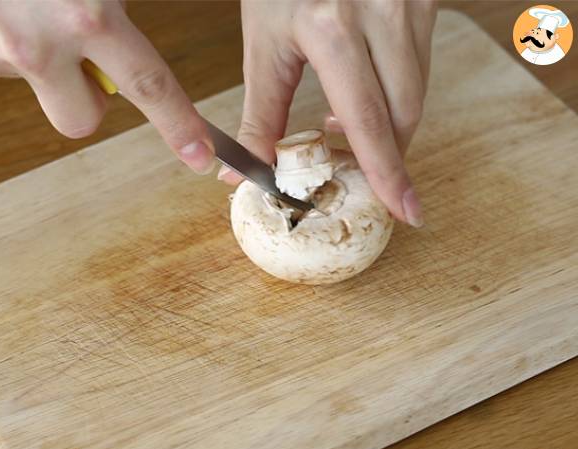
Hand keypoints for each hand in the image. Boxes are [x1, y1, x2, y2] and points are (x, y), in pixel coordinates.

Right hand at [0, 0, 214, 173]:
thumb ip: (115, 6)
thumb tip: (122, 28)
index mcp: (88, 16)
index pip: (149, 86)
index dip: (178, 125)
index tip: (199, 156)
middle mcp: (38, 43)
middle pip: (80, 123)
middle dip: (89, 101)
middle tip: (86, 57)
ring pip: (35, 88)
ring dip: (43, 63)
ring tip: (34, 8)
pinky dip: (7, 42)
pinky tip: (8, 7)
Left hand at [223, 0, 436, 226]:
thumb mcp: (264, 48)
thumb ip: (260, 116)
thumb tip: (241, 173)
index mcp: (333, 29)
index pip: (369, 120)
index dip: (388, 173)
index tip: (405, 210)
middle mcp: (382, 13)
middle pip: (404, 113)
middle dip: (386, 153)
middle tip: (356, 170)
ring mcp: (409, 3)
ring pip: (417, 93)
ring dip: (388, 124)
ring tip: (343, 127)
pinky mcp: (425, 0)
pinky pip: (420, 66)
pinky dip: (395, 94)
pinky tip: (361, 92)